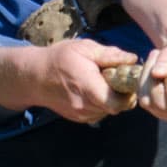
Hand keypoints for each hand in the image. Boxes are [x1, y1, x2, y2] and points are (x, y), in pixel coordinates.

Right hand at [0, 39, 138, 123]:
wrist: (34, 76)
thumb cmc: (59, 58)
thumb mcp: (84, 48)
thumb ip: (109, 55)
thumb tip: (133, 59)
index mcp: (87, 86)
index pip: (118, 103)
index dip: (129, 95)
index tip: (128, 82)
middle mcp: (84, 105)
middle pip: (116, 107)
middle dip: (122, 95)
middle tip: (117, 80)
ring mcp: (80, 114)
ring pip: (108, 111)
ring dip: (111, 100)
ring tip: (103, 83)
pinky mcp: (77, 118)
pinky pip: (98, 113)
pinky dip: (101, 104)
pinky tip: (93, 90)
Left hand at [134, 28, 166, 121]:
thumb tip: (156, 74)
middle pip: (161, 104)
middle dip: (154, 79)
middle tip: (157, 54)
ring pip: (147, 101)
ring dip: (146, 76)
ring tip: (156, 56)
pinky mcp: (153, 107)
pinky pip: (141, 97)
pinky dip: (141, 80)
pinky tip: (150, 66)